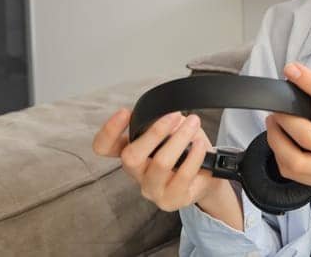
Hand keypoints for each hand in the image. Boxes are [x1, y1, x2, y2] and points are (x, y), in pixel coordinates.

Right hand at [92, 108, 229, 212]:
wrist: (206, 178)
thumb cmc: (185, 152)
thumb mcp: (170, 132)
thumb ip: (162, 124)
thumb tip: (168, 116)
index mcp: (130, 153)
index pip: (104, 147)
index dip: (109, 131)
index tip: (125, 112)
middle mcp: (137, 173)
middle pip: (130, 157)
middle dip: (154, 132)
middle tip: (174, 116)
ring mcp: (152, 189)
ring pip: (160, 164)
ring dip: (179, 139)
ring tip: (193, 124)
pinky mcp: (172, 199)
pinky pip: (183, 175)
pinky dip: (194, 155)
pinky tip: (200, 145)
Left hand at [267, 63, 310, 239]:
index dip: (310, 83)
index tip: (293, 70)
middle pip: (307, 135)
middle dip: (285, 115)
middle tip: (278, 102)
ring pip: (295, 162)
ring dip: (276, 140)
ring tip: (274, 123)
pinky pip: (297, 175)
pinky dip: (282, 158)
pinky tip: (282, 144)